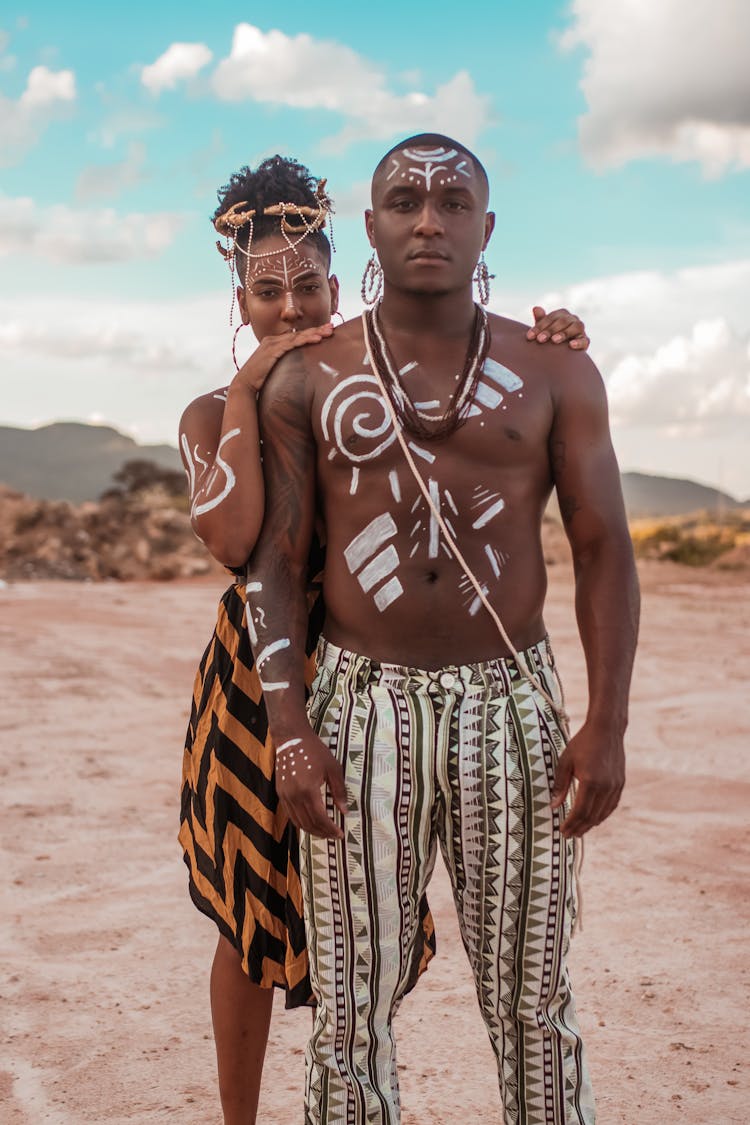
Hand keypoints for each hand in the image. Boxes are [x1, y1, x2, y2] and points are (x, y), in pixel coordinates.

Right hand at [234, 323, 334, 392]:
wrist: (244, 385)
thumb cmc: (260, 380)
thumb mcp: (276, 369)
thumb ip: (286, 365)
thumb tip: (300, 370)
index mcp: (274, 343)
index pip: (296, 336)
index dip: (312, 333)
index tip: (326, 332)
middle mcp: (273, 340)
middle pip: (299, 333)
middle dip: (317, 329)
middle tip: (332, 327)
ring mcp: (272, 344)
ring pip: (297, 336)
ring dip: (314, 333)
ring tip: (328, 332)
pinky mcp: (272, 350)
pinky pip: (292, 344)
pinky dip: (305, 340)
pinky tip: (316, 339)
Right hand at [275, 731, 346, 839]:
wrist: (291, 739)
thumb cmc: (315, 751)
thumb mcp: (333, 769)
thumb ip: (339, 791)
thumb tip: (345, 811)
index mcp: (308, 791)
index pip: (320, 818)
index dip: (330, 829)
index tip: (340, 834)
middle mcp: (294, 797)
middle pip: (309, 824)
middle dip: (323, 833)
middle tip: (334, 836)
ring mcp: (285, 796)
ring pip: (298, 822)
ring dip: (312, 831)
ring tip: (324, 833)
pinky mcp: (280, 794)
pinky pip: (291, 815)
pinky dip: (301, 823)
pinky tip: (311, 823)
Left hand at [526, 306, 589, 350]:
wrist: (563, 353)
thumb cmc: (550, 338)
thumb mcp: (544, 330)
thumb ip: (540, 320)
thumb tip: (535, 308)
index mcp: (561, 315)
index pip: (551, 317)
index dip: (540, 326)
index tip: (529, 336)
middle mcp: (572, 319)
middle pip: (562, 321)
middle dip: (550, 330)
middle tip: (540, 340)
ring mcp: (580, 330)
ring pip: (575, 327)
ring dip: (564, 333)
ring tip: (554, 340)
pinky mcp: (585, 341)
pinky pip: (584, 340)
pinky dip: (578, 342)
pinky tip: (571, 345)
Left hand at [550, 723, 624, 837]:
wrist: (606, 730)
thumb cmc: (582, 743)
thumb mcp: (565, 761)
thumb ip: (560, 785)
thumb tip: (553, 806)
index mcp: (590, 782)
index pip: (580, 811)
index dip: (571, 824)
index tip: (562, 831)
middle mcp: (605, 787)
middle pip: (592, 816)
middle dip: (579, 828)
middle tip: (569, 835)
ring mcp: (615, 786)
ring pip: (603, 813)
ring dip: (590, 824)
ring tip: (579, 831)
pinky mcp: (620, 784)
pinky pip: (611, 806)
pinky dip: (602, 815)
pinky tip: (594, 819)